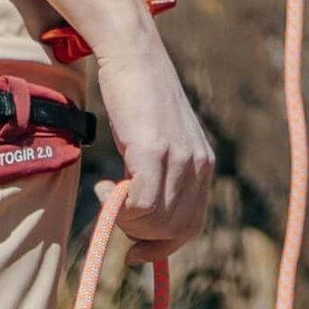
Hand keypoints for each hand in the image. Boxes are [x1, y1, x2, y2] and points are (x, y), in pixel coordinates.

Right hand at [87, 34, 214, 258]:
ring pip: (156, 221)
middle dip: (141, 235)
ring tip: (109, 194)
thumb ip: (162, 173)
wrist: (134, 54)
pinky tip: (105, 187)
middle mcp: (198, 164)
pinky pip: (141, 204)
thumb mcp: (160, 140)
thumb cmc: (139, 96)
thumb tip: (143, 213)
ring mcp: (179, 158)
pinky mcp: (155, 150)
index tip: (136, 254)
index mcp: (203, 165)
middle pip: (174, 230)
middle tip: (115, 214)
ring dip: (126, 220)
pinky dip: (118, 207)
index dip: (163, 247)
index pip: (192, 225)